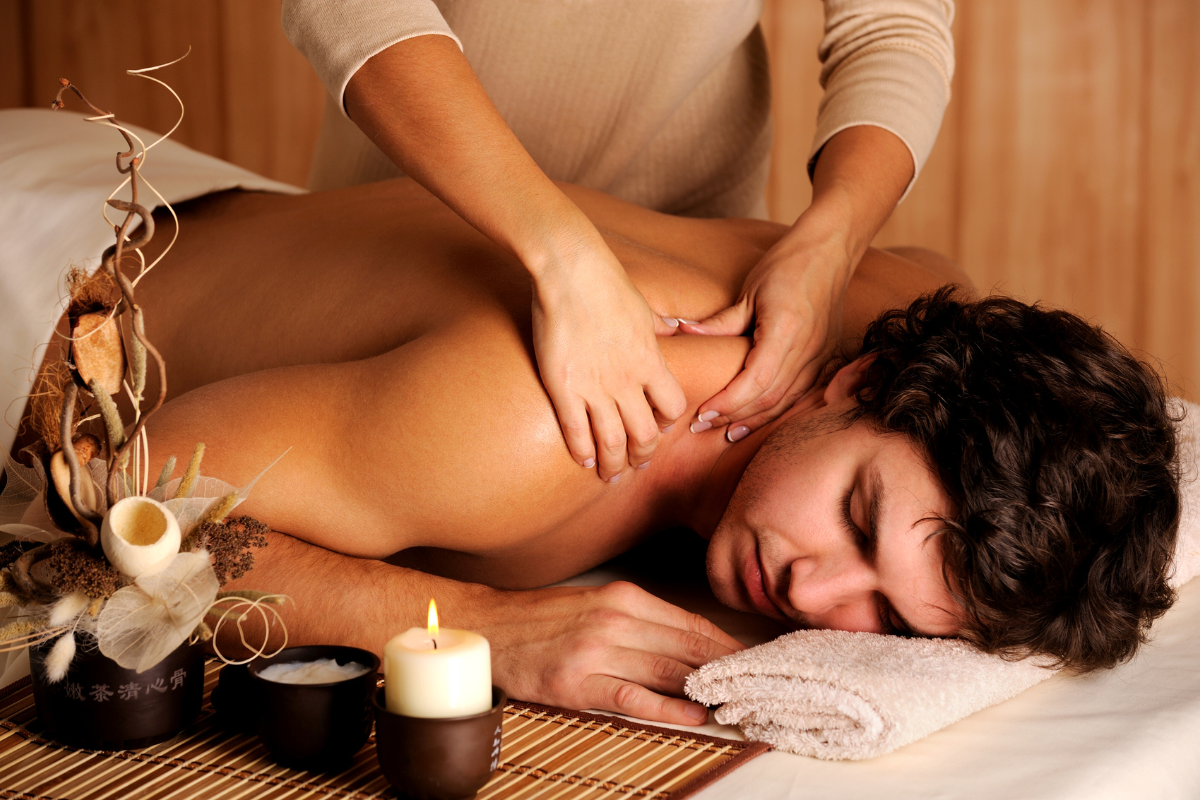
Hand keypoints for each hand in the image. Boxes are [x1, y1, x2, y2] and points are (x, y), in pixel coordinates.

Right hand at [478, 581, 744, 723]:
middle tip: (758, 686)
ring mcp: (596, 652)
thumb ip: (640, 621)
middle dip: (726, 669)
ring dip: (705, 689)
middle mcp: (614, 620)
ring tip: (737, 703)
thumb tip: (688, 644)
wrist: (489, 628)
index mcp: (622, 597)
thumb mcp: (595, 604)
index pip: (690, 622)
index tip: (753, 660)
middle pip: (687, 648)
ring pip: (667, 672)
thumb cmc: (544, 619)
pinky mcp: (577, 683)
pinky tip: (693, 714)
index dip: (725, 645)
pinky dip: (668, 707)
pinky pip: (632, 697)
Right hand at [532, 243, 687, 479]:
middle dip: (642, 455)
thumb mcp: (644, 307)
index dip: (667, 423)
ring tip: (610, 474)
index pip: (672, 407)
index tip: (658, 428)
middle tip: (635, 465)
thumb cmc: (607, 282)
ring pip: (612, 441)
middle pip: (645, 434)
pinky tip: (582, 459)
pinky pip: (576, 431)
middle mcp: (628, 381)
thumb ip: (660, 326)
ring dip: (613, 463)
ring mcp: (596, 387)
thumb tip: (675, 327)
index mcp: (650, 361)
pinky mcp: (564, 388)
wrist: (571, 272)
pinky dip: (582, 450)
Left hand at [681, 215, 851, 438]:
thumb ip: (720, 322)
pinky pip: (801, 394)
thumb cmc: (787, 264)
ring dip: (754, 420)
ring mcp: (821, 356)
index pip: (755, 381)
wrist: (830, 250)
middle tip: (702, 427)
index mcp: (786, 331)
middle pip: (769, 398)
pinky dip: (777, 410)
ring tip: (726, 433)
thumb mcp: (749, 292)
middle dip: (733, 417)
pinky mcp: (826, 357)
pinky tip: (757, 419)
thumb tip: (683, 333)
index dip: (728, 402)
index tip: (702, 413)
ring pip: (786, 402)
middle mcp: (808, 349)